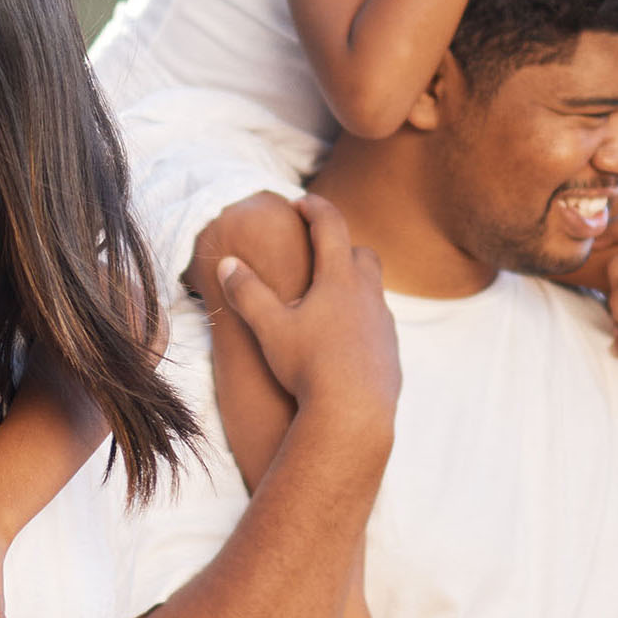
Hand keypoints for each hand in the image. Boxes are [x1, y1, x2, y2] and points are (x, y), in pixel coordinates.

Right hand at [212, 194, 397, 435]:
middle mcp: (368, 295)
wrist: (354, 415)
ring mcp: (384, 324)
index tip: (301, 202)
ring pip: (372, 291)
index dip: (314, 207)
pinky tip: (340, 341)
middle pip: (361, 254)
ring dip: (352, 286)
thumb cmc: (308, 367)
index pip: (330, 225)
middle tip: (317, 254)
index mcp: (340, 279)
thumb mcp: (270, 328)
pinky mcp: (391, 351)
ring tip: (325, 302)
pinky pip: (377, 324)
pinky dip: (360, 321)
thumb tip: (227, 263)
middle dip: (341, 246)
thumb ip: (247, 293)